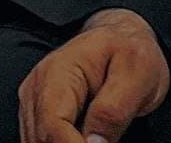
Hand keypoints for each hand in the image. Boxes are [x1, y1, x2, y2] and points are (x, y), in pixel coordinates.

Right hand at [17, 8, 169, 142]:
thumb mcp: (136, 74)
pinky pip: (42, 140)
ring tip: (100, 137)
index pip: (53, 124)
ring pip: (37, 142)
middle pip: (42, 138)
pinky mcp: (39, 114)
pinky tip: (85, 139)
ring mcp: (35, 101)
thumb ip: (113, 110)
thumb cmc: (128, 52)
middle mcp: (38, 86)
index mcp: (59, 71)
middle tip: (106, 139)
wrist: (120, 38)